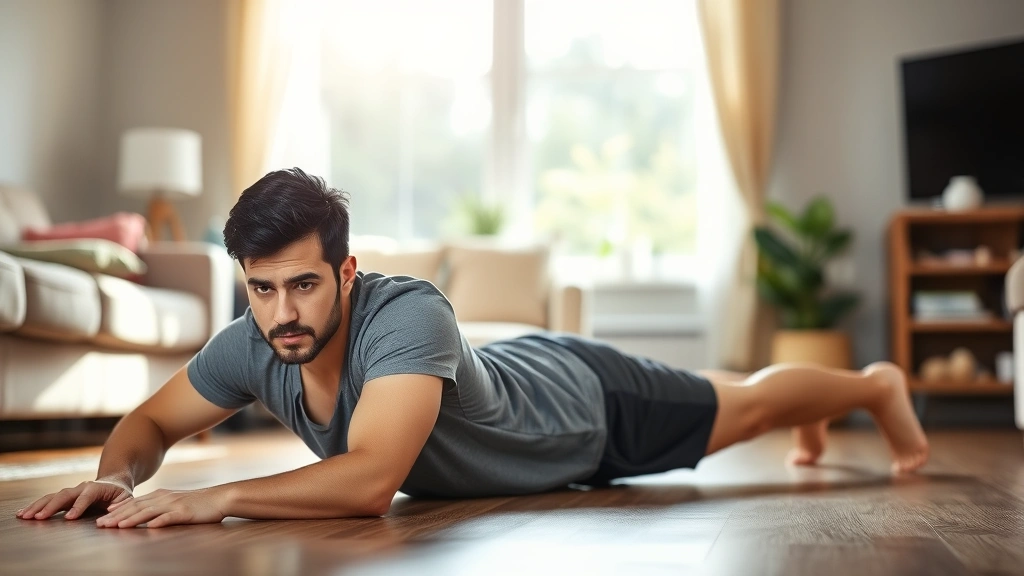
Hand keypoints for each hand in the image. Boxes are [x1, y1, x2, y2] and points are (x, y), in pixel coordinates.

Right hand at [17, 478, 132, 520]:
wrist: (114, 482)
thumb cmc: (120, 494)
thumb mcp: (126, 499)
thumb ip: (121, 506)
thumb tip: (110, 513)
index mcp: (97, 488)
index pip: (86, 496)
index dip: (78, 506)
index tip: (70, 518)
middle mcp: (81, 487)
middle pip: (64, 495)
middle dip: (51, 506)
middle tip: (39, 517)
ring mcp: (71, 491)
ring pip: (53, 496)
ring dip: (39, 506)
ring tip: (26, 516)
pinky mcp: (64, 497)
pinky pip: (48, 500)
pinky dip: (36, 506)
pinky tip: (24, 513)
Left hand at [96, 487, 226, 527]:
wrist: (220, 498)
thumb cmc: (198, 503)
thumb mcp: (175, 501)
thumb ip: (159, 506)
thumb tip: (143, 516)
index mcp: (161, 495)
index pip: (135, 503)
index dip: (118, 509)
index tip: (103, 516)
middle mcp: (164, 498)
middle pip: (136, 507)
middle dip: (117, 516)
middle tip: (101, 524)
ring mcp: (174, 504)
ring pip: (149, 512)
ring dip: (132, 519)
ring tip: (118, 525)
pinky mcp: (185, 512)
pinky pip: (170, 517)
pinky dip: (159, 521)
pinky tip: (150, 526)